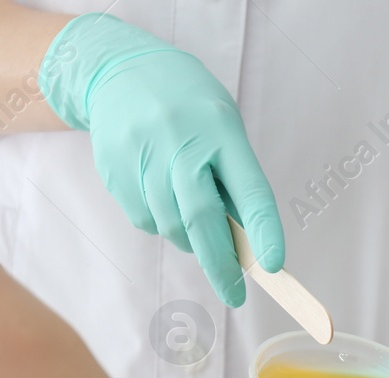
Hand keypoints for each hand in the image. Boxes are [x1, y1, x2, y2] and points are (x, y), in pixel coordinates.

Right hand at [38, 14, 283, 305]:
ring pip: (170, 226)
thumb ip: (233, 178)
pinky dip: (160, 222)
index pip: (249, 188)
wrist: (118, 71)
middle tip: (235, 294)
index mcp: (219, 128)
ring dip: (189, 240)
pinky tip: (160, 195)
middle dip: (220, 264)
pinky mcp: (115, 170)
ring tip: (193, 222)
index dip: (264, 230)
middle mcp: (179, 140)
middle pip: (201, 218)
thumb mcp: (221, 126)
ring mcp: (142, 155)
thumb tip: (246, 243)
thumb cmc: (187, 106)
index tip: (274, 266)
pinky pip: (144, 219)